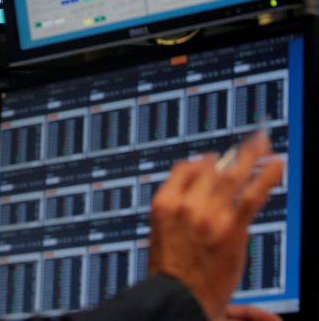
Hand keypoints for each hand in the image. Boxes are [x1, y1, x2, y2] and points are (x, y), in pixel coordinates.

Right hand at [148, 132, 282, 320]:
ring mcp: (210, 214)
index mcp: (164, 202)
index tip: (211, 161)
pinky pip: (252, 195)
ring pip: (232, 176)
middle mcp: (187, 203)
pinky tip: (277, 163)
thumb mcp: (161, 231)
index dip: (200, 163)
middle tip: (247, 143)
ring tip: (263, 142)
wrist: (177, 297)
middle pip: (211, 168)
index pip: (185, 168)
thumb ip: (178, 207)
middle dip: (229, 156)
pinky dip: (267, 177)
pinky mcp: (232, 228)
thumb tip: (196, 194)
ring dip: (250, 156)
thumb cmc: (170, 271)